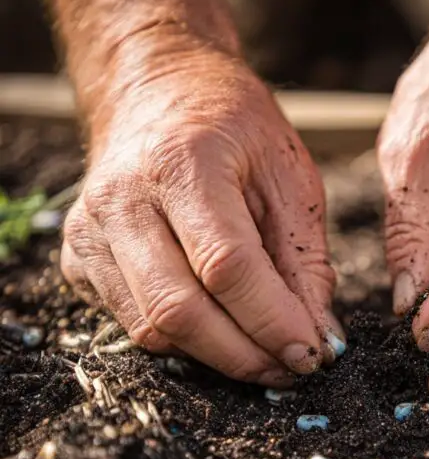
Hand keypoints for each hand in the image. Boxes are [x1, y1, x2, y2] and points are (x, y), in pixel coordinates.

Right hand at [62, 38, 338, 385]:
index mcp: (182, 163)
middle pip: (180, 311)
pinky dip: (182, 341)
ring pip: (151, 330)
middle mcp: (122, 200)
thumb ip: (305, 261)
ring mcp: (88, 231)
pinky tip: (217, 326)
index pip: (226, 266)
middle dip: (244, 356)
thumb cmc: (233, 127)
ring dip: (215, 357)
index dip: (272, 322)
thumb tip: (320, 342)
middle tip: (290, 370)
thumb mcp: (289, 175)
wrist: (157, 89)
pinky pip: (131, 324)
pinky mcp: (77, 258)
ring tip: (262, 354)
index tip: (312, 355)